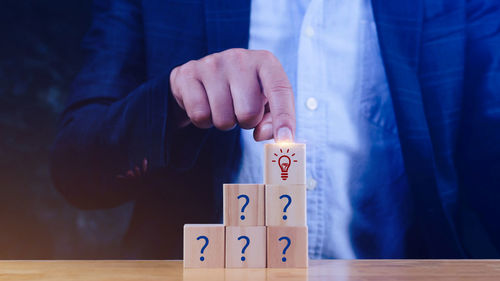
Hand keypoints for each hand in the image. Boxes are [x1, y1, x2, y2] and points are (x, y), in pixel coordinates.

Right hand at [169, 48, 294, 141]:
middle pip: (249, 112)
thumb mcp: (264, 103)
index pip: (280, 90)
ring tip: (222, 107)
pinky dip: (203, 121)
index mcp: (265, 61)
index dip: (284, 117)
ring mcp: (212, 63)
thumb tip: (263, 134)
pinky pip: (199, 115)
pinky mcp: (188, 73)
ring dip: (224, 122)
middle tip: (239, 111)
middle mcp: (239, 57)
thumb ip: (272, 120)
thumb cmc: (242, 92)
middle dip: (245, 122)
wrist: (203, 77)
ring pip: (223, 118)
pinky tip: (205, 105)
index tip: (285, 141)